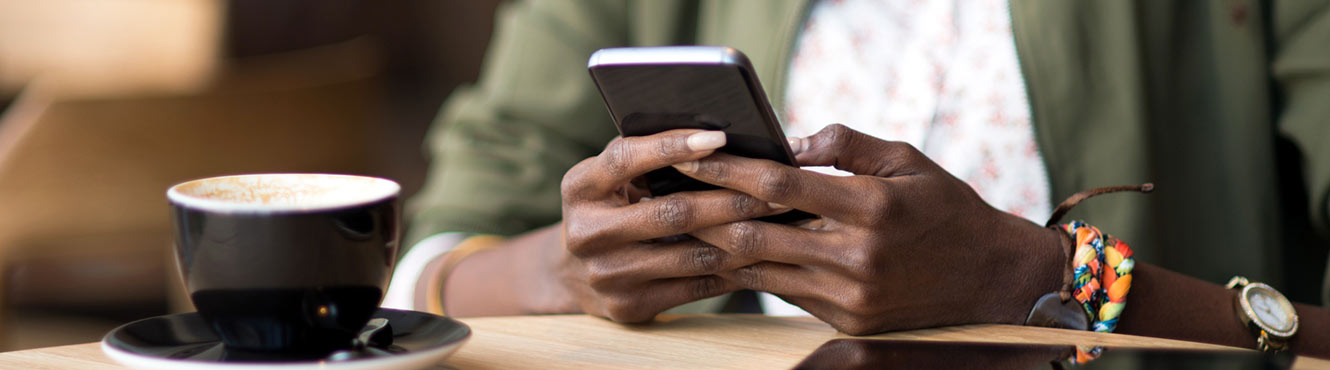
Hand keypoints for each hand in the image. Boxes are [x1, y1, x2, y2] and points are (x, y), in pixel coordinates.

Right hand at [554, 129, 790, 321]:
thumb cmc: (610, 207)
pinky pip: (695, 286)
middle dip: (731, 199)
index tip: (718, 137)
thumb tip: (716, 138)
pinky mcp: (628, 306)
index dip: (671, 146)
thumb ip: (647, 157)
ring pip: (691, 255)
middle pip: (672, 213)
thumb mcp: (611, 179)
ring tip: (777, 223)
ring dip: (742, 238)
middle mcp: (586, 233)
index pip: (625, 159)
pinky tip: (759, 256)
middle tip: (775, 190)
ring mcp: (607, 274)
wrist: (573, 274)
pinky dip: (732, 270)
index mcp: (579, 188)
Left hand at [675, 124, 1064, 334]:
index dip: (728, 171)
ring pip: (761, 270)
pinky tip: (726, 251)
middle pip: (755, 236)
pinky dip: (752, 270)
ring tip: (685, 222)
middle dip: (705, 213)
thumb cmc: (947, 208)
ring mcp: (850, 297)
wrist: (992, 278)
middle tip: (669, 194)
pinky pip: (783, 292)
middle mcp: (857, 257)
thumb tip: (791, 142)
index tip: (692, 156)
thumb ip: (847, 145)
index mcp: (872, 208)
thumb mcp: (907, 159)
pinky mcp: (846, 322)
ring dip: (718, 247)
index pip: (779, 188)